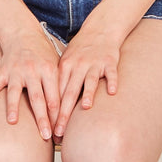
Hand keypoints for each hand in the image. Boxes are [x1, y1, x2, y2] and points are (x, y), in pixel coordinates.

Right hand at [0, 26, 60, 137]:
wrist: (23, 32)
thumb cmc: (42, 53)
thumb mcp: (56, 65)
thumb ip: (60, 86)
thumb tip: (68, 114)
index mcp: (49, 70)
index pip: (54, 97)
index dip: (58, 116)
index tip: (60, 133)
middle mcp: (33, 70)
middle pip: (37, 98)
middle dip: (42, 118)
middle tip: (46, 136)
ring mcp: (16, 70)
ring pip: (15, 91)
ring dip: (13, 106)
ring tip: (13, 121)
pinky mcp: (3, 70)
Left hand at [54, 22, 119, 139]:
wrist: (99, 29)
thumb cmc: (81, 50)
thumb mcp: (67, 61)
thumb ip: (61, 81)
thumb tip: (49, 107)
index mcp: (65, 66)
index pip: (56, 92)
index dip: (52, 112)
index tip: (49, 130)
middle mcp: (78, 65)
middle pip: (70, 90)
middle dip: (64, 113)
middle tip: (60, 132)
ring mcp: (94, 63)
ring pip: (90, 80)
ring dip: (87, 93)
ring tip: (85, 107)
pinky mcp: (109, 61)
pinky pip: (111, 72)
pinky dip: (111, 81)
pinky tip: (112, 92)